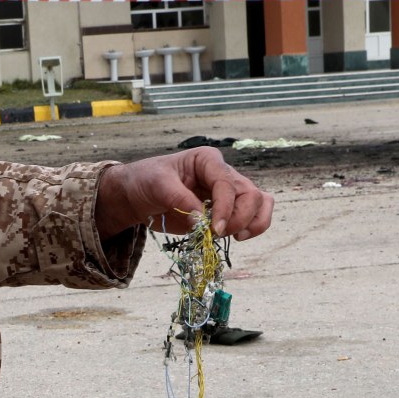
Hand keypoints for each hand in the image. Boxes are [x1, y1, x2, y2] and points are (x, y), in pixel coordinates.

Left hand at [95, 149, 273, 242]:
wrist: (139, 195)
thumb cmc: (147, 181)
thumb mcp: (157, 184)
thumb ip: (180, 199)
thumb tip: (202, 220)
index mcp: (208, 160)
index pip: (227, 184)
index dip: (225, 208)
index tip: (213, 230)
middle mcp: (223, 174)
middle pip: (251, 195)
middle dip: (239, 218)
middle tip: (217, 234)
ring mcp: (228, 192)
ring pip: (259, 203)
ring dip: (253, 223)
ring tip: (235, 237)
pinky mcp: (227, 210)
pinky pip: (253, 215)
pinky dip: (253, 227)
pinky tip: (238, 237)